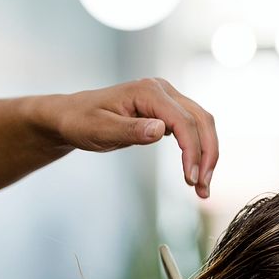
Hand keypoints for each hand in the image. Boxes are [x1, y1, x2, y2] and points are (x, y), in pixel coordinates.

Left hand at [45, 78, 217, 197]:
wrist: (71, 116)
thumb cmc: (81, 122)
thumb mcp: (100, 130)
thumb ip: (130, 130)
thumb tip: (161, 130)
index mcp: (148, 92)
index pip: (183, 120)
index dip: (192, 150)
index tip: (191, 179)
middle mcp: (162, 90)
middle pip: (200, 120)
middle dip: (207, 155)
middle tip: (203, 188)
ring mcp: (167, 99)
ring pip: (201, 124)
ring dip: (206, 155)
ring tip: (202, 188)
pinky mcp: (167, 110)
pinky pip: (192, 128)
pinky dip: (197, 150)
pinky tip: (195, 173)